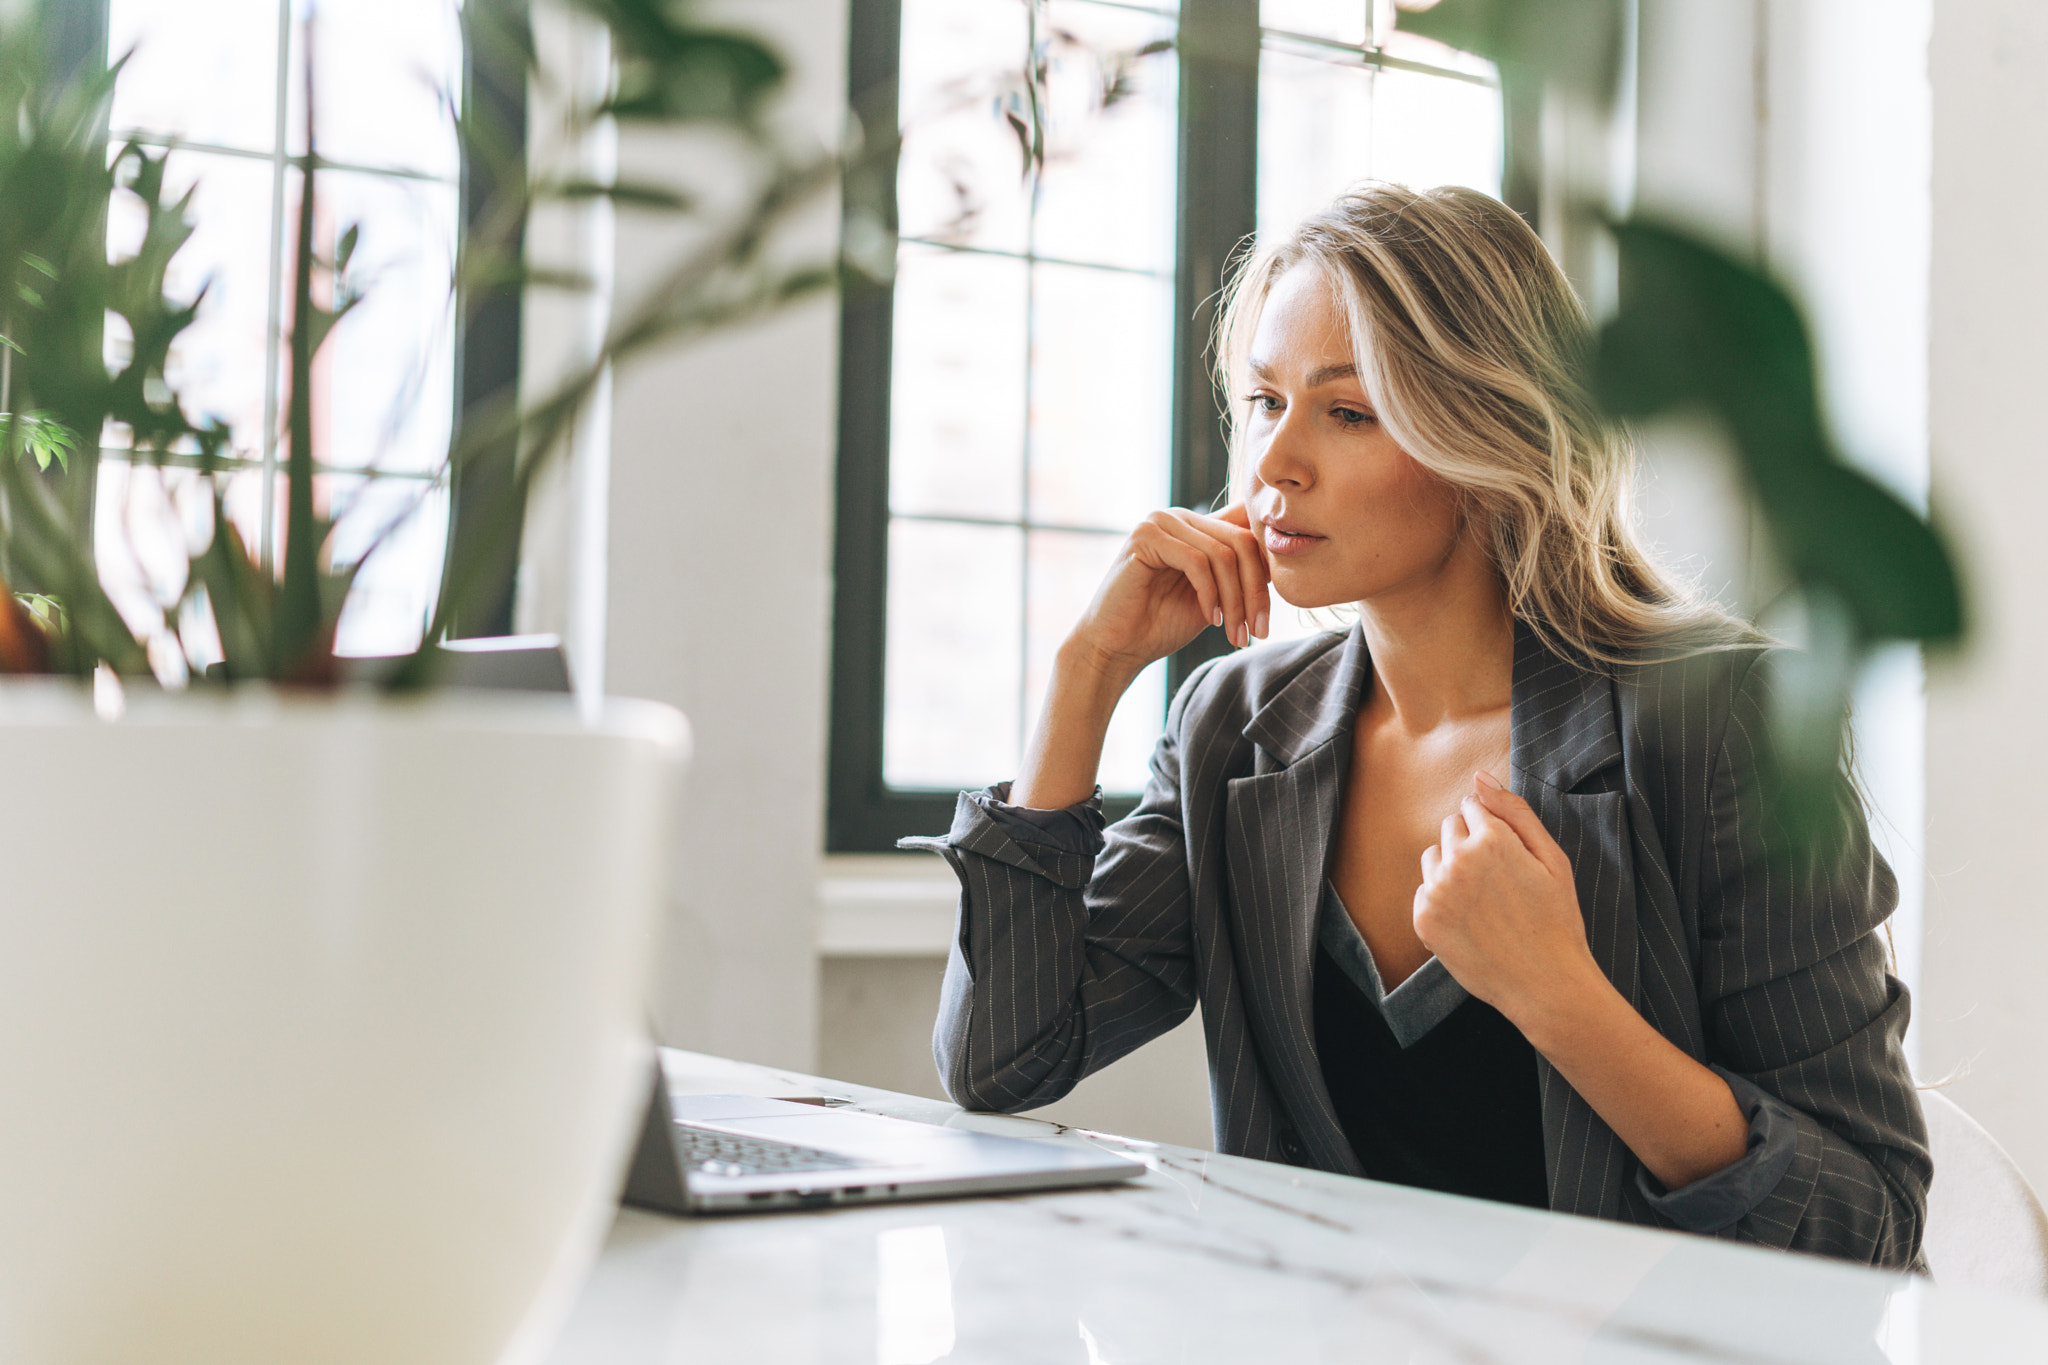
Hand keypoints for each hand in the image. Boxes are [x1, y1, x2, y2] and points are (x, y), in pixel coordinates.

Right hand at [1065, 505, 1270, 684]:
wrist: (1116, 647)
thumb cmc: (1161, 624)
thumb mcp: (1215, 598)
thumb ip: (1240, 574)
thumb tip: (1285, 558)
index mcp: (1197, 526)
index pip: (1248, 532)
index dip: (1267, 572)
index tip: (1267, 620)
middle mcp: (1179, 516)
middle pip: (1240, 543)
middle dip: (1255, 592)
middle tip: (1258, 631)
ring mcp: (1160, 521)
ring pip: (1222, 554)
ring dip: (1235, 600)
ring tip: (1235, 633)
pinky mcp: (1145, 537)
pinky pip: (1196, 561)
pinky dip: (1210, 594)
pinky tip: (1209, 618)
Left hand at [1412, 771, 1608, 1033]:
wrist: (1545, 984)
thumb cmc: (1557, 920)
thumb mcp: (1552, 859)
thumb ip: (1514, 811)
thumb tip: (1479, 777)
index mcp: (1492, 839)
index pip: (1472, 807)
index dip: (1492, 830)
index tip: (1508, 857)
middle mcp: (1458, 860)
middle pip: (1450, 829)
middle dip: (1470, 845)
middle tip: (1500, 882)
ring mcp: (1436, 890)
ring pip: (1433, 857)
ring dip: (1451, 869)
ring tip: (1485, 902)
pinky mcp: (1423, 919)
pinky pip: (1424, 891)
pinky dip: (1441, 901)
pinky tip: (1471, 922)